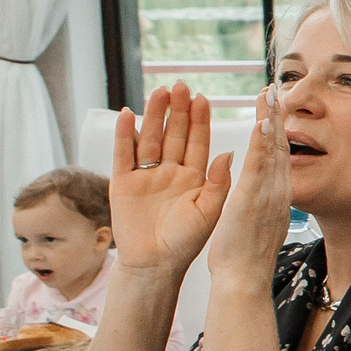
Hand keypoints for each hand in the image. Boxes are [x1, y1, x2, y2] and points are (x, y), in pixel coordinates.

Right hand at [108, 84, 230, 277]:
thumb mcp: (209, 210)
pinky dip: (124, 135)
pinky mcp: (123, 183)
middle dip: (177, 111)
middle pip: (173, 135)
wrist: (155, 265)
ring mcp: (146, 176)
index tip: (202, 98)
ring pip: (150, 139)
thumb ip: (218, 182)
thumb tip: (228, 152)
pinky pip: (124, 155)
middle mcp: (170, 172)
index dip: (200, 120)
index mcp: (194, 177)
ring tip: (158, 92)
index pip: (198, 142)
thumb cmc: (186, 242)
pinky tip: (128, 115)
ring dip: (153, 116)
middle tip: (180, 85)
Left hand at [206, 88, 294, 292]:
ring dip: (271, 118)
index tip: (272, 108)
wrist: (245, 279)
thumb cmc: (245, 257)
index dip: (276, 130)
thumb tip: (262, 193)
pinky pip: (259, 163)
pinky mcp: (254, 197)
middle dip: (276, 115)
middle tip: (274, 88)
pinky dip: (262, 141)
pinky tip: (262, 121)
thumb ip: (262, 203)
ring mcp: (269, 193)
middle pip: (279, 145)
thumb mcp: (259, 224)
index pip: (277, 155)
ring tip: (270, 94)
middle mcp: (278, 190)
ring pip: (272, 149)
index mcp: (276, 195)